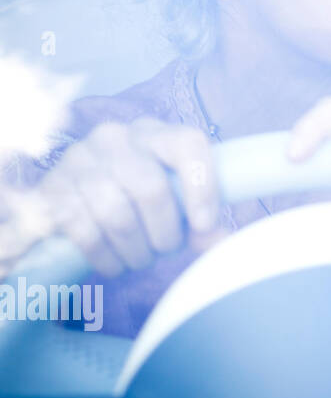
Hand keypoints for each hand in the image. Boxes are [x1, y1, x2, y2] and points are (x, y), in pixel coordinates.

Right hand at [11, 118, 220, 277]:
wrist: (75, 200)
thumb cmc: (139, 200)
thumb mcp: (174, 203)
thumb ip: (200, 221)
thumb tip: (214, 240)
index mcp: (155, 133)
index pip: (188, 145)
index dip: (202, 188)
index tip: (204, 226)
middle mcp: (115, 138)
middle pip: (151, 190)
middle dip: (165, 233)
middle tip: (167, 250)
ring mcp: (78, 160)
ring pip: (117, 216)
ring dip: (136, 251)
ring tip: (141, 259)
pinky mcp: (50, 190)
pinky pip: (85, 233)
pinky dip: (106, 258)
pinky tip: (115, 264)